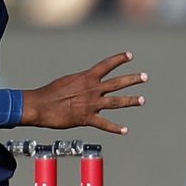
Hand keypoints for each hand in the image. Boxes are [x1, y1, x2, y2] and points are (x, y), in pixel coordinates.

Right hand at [21, 51, 148, 134]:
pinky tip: (125, 130)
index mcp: (86, 78)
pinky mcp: (87, 118)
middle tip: (145, 77)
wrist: (40, 105)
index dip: (119, 59)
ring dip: (130, 100)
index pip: (106, 65)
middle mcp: (92, 89)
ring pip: (116, 101)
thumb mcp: (67, 81)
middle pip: (117, 83)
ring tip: (142, 100)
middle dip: (133, 79)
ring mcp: (91, 104)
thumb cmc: (49, 93)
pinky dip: (115, 128)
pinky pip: (105, 124)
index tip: (130, 55)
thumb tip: (86, 84)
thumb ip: (80, 83)